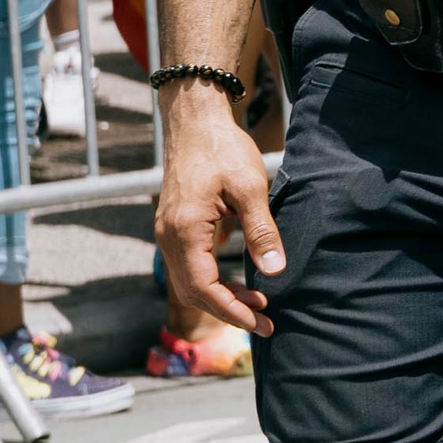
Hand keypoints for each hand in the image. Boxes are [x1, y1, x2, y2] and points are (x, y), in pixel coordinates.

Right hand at [153, 99, 282, 334]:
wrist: (194, 121)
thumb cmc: (223, 149)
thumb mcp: (250, 187)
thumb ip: (261, 230)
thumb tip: (275, 270)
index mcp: (185, 231)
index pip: (204, 288)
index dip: (232, 311)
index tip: (262, 322)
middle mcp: (168, 237)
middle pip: (194, 292)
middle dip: (229, 310)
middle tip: (267, 322)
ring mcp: (167, 232)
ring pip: (190, 281)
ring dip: (222, 297)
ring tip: (259, 304)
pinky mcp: (174, 226)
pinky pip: (190, 265)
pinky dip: (213, 279)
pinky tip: (239, 281)